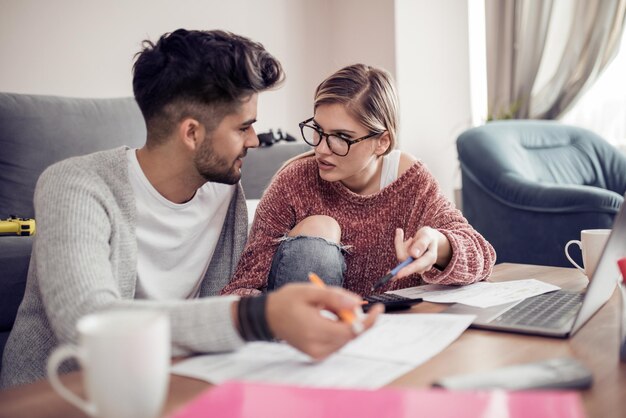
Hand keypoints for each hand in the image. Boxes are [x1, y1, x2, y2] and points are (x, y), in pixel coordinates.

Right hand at [265, 283, 382, 359]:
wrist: (267, 316)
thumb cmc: (287, 301)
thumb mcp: (310, 291)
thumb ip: (335, 297)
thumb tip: (357, 303)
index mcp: (314, 330)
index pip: (351, 330)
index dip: (368, 320)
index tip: (379, 309)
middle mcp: (317, 347)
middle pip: (350, 335)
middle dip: (355, 318)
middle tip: (345, 301)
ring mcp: (317, 353)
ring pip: (345, 339)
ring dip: (346, 323)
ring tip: (329, 308)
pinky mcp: (317, 355)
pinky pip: (337, 342)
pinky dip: (339, 329)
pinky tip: (328, 318)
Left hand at [393, 227, 451, 278]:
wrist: (429, 239)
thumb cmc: (428, 236)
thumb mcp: (426, 235)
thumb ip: (421, 244)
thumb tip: (414, 254)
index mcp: (430, 258)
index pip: (417, 265)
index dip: (408, 269)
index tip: (398, 274)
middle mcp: (423, 265)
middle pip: (405, 260)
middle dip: (401, 246)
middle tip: (404, 234)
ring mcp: (415, 266)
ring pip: (401, 257)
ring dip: (402, 246)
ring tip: (411, 239)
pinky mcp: (409, 264)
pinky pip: (399, 255)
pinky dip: (400, 246)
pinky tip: (406, 241)